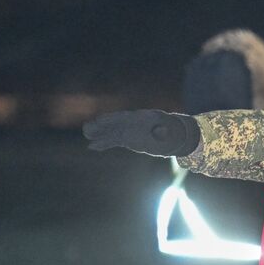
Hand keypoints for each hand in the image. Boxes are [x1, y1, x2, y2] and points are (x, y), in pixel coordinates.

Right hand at [83, 109, 200, 156]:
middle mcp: (134, 121)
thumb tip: (160, 132)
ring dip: (99, 132)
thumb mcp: (170, 133)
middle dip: (102, 125)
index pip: (126, 118)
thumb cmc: (174, 133)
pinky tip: (92, 146)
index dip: (113, 120)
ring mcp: (130, 129)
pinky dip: (104, 143)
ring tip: (87, 133)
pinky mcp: (128, 138)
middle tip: (88, 127)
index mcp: (143, 117)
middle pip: (115, 122)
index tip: (101, 121)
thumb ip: (163, 131)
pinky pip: (114, 140)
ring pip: (112, 130)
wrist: (176, 135)